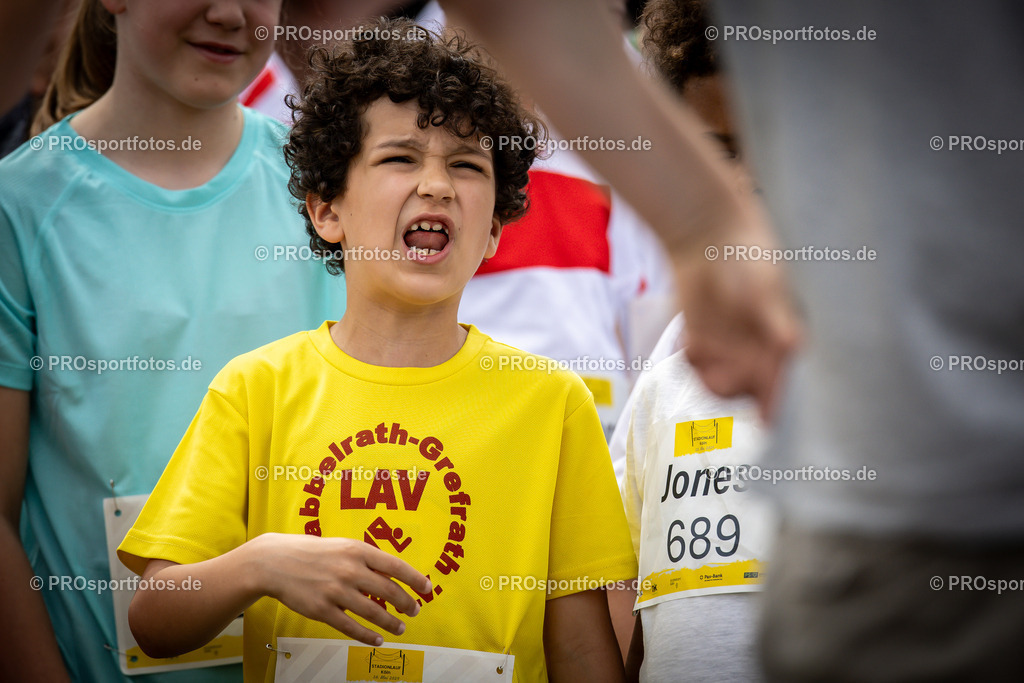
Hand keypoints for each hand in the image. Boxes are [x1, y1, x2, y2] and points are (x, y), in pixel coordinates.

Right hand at [253, 533, 430, 644]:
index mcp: (357, 550)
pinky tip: (377, 639)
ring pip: (373, 612)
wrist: (275, 562)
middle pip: (389, 591)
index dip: (415, 579)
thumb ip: (366, 559)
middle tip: (414, 611)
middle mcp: (349, 570)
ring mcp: (336, 591)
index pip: (396, 566)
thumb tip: (393, 573)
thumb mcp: (343, 546)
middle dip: (406, 604)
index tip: (426, 589)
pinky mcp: (322, 610)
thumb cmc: (311, 552)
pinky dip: (368, 636)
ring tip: (400, 628)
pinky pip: (351, 627)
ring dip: (391, 623)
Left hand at [677, 204, 801, 421]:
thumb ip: (776, 322)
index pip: (777, 385)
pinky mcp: (699, 340)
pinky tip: (693, 337)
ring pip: (718, 385)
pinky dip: (694, 359)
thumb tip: (794, 346)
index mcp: (778, 343)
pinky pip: (695, 367)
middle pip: (745, 392)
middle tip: (726, 359)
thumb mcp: (766, 290)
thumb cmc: (748, 259)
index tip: (765, 425)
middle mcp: (754, 351)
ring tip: (705, 345)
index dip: (772, 406)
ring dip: (711, 376)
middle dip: (735, 385)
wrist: (707, 237)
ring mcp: (725, 348)